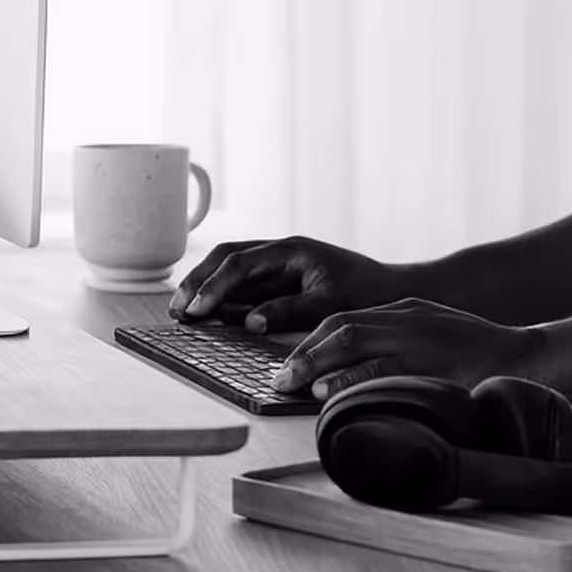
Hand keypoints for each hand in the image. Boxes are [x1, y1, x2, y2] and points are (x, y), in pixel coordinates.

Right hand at [169, 236, 408, 333]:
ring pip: (232, 272)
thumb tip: (248, 322)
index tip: (196, 308)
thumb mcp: (331, 304)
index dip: (214, 284)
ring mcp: (279, 268)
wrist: (394, 291)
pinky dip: (225, 301)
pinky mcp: (281, 285)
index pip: (240, 261)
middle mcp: (280, 253)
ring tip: (183, 312)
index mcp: (291, 249)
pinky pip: (246, 290)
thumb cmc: (369, 294)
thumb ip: (289, 311)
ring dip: (207, 290)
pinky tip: (209, 317)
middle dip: (199, 281)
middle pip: (227, 259)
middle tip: (177, 309)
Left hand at [274, 298, 544, 399]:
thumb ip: (399, 337)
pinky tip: (332, 395)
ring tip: (296, 385)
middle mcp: (408, 320)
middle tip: (281, 378)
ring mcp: (420, 342)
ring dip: (320, 365)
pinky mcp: (432, 366)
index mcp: (406, 310)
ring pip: (357, 345)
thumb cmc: (482, 348)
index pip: (345, 318)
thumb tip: (356, 365)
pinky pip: (385, 373)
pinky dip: (353, 381)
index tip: (291, 364)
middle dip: (306, 353)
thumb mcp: (434, 328)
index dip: (312, 341)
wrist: (529, 358)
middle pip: (343, 327)